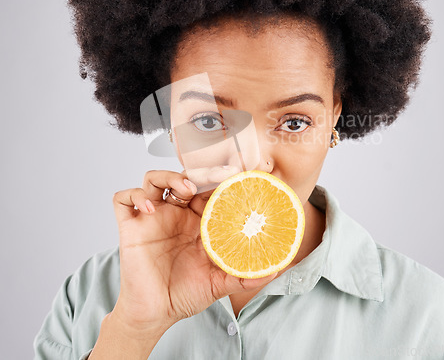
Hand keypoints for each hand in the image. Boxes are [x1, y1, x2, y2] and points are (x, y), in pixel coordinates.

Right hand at [110, 166, 277, 338]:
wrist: (155, 314)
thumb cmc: (184, 294)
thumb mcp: (218, 283)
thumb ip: (243, 275)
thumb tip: (275, 269)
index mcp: (197, 221)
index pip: (208, 190)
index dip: (221, 179)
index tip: (240, 172)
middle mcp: (175, 214)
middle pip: (184, 178)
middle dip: (200, 172)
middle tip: (218, 175)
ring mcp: (152, 218)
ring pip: (154, 180)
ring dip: (168, 177)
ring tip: (184, 189)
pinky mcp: (131, 227)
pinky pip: (124, 199)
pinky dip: (134, 196)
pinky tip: (149, 209)